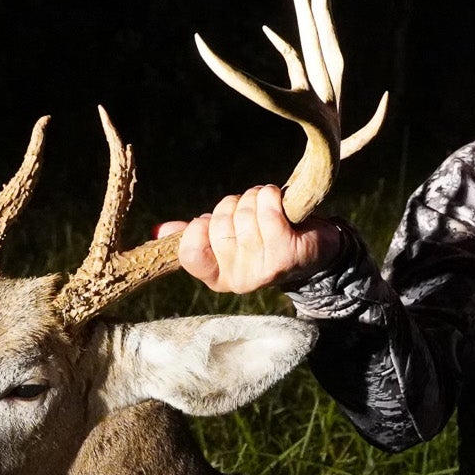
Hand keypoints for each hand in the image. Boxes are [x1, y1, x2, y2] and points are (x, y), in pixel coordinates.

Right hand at [156, 184, 345, 293]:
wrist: (315, 251)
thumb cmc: (264, 241)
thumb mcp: (227, 241)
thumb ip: (193, 237)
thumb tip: (159, 232)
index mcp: (218, 277)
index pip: (190, 252)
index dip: (198, 228)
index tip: (211, 221)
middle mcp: (239, 279)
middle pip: (218, 222)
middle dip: (233, 206)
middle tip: (249, 213)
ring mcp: (264, 268)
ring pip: (243, 212)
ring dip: (254, 199)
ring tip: (267, 209)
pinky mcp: (287, 253)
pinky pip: (267, 209)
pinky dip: (271, 195)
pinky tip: (278, 201)